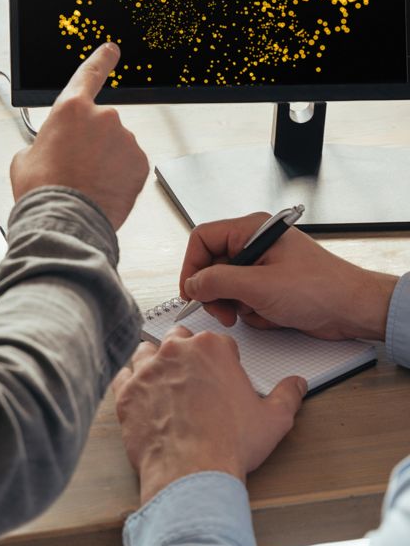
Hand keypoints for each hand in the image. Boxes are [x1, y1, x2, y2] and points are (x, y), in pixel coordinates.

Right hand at [10, 42, 148, 229]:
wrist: (65, 221)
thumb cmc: (44, 191)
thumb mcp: (26, 158)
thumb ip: (44, 141)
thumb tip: (50, 148)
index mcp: (71, 109)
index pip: (90, 73)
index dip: (102, 59)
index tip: (111, 50)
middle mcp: (103, 117)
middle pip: (100, 124)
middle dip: (91, 143)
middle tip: (75, 168)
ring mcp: (125, 139)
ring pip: (116, 146)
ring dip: (106, 161)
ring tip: (87, 184)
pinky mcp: (140, 162)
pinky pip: (130, 164)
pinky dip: (119, 175)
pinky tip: (103, 189)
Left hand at [113, 326, 305, 503]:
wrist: (192, 473)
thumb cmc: (230, 445)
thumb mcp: (273, 420)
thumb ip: (287, 396)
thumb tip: (297, 385)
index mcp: (212, 348)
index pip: (217, 341)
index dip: (222, 360)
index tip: (222, 376)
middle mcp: (176, 351)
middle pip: (179, 338)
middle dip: (186, 353)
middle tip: (193, 378)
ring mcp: (147, 369)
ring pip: (146, 351)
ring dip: (155, 363)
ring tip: (165, 383)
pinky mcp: (126, 392)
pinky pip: (123, 376)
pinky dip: (130, 383)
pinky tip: (141, 396)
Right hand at [180, 213, 397, 340]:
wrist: (353, 310)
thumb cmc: (321, 289)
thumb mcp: (260, 286)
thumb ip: (218, 282)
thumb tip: (192, 284)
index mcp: (252, 230)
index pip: (203, 238)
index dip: (192, 266)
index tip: (191, 291)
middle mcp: (255, 244)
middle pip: (212, 265)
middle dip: (216, 292)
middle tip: (223, 311)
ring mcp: (262, 266)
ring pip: (226, 286)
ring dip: (236, 305)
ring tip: (255, 312)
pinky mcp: (270, 286)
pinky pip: (244, 299)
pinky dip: (252, 312)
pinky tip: (272, 315)